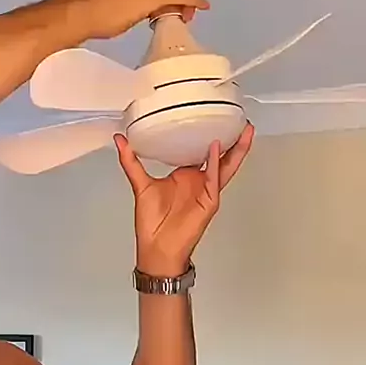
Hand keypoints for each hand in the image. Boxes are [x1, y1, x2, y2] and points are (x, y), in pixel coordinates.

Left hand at [115, 123, 254, 276]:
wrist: (157, 247)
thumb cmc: (152, 223)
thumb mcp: (140, 184)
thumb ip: (131, 161)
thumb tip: (120, 140)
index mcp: (185, 175)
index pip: (200, 151)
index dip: (207, 135)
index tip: (211, 116)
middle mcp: (199, 181)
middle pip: (220, 156)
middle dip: (232, 140)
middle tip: (240, 121)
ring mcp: (206, 191)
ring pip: (226, 166)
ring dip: (236, 150)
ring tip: (245, 131)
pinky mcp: (209, 202)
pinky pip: (215, 179)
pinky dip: (216, 164)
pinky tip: (216, 149)